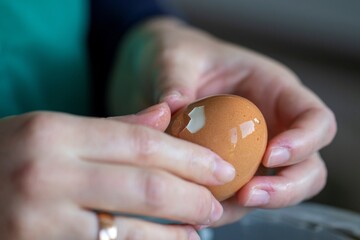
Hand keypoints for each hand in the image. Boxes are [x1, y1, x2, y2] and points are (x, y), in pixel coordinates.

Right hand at [0, 103, 235, 238]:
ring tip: (198, 229)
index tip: (220, 167)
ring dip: (174, 233)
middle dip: (192, 197)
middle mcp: (47, 175)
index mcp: (53, 134)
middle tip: (217, 203)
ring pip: (131, 232)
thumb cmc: (10, 155)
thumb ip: (112, 127)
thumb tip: (164, 115)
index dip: (189, 157)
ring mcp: (40, 222)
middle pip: (146, 187)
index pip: (141, 143)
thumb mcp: (52, 130)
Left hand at [109, 18, 336, 226]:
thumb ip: (175, 80)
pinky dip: (226, 208)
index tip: (271, 154)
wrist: (162, 74)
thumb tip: (172, 106)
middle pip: (309, 166)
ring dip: (256, 205)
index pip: (315, 119)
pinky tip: (201, 207)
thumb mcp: (175, 58)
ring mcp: (254, 152)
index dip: (304, 141)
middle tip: (249, 194)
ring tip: (219, 207)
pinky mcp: (232, 169)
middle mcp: (273, 125)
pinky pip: (240, 197)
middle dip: (287, 187)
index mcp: (274, 91)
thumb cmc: (180, 58)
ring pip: (279, 189)